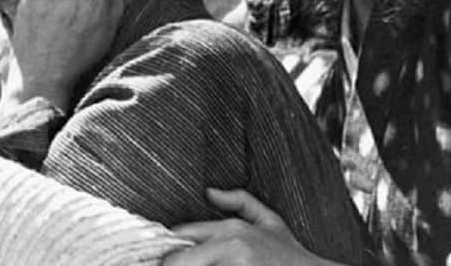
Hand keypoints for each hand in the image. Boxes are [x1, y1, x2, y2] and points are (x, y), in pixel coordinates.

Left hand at [164, 189, 337, 265]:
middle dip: (169, 265)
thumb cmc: (288, 254)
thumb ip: (240, 201)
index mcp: (233, 230)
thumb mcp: (270, 221)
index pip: (182, 234)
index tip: (162, 255)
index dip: (167, 247)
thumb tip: (209, 192)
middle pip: (177, 260)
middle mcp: (231, 248)